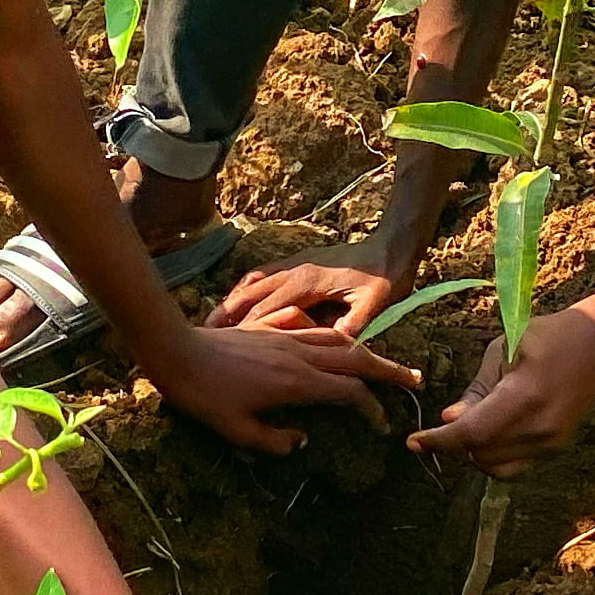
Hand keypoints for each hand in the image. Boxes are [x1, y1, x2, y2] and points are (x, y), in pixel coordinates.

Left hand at [148, 319, 418, 456]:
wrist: (176, 352)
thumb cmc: (203, 396)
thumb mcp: (236, 432)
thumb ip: (273, 442)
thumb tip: (301, 442)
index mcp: (296, 382)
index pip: (349, 393)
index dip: (371, 409)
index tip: (380, 425)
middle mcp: (298, 355)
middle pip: (355, 359)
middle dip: (387, 371)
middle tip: (414, 380)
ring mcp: (285, 338)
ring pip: (337, 340)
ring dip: (365, 351)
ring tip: (382, 362)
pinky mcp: (270, 329)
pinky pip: (312, 327)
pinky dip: (332, 334)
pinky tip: (335, 340)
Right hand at [214, 244, 413, 338]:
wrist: (391, 247)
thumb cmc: (384, 279)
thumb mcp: (373, 304)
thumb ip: (353, 325)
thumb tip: (331, 347)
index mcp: (307, 283)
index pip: (267, 309)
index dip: (244, 328)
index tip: (224, 347)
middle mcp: (293, 272)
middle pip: (250, 294)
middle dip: (226, 315)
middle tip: (203, 336)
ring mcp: (293, 265)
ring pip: (252, 283)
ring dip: (231, 302)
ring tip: (210, 323)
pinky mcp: (296, 264)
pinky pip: (261, 276)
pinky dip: (244, 289)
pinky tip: (235, 304)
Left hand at [407, 312, 594, 476]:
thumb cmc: (547, 336)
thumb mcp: (504, 350)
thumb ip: (476, 389)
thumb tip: (449, 420)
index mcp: (525, 396)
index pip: (472, 433)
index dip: (439, 441)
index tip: (413, 441)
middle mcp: (540, 427)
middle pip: (480, 454)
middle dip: (450, 445)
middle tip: (433, 431)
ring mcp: (551, 442)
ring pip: (494, 467)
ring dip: (470, 454)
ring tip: (462, 429)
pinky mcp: (556, 448)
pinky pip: (513, 467)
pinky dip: (491, 459)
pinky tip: (484, 439)